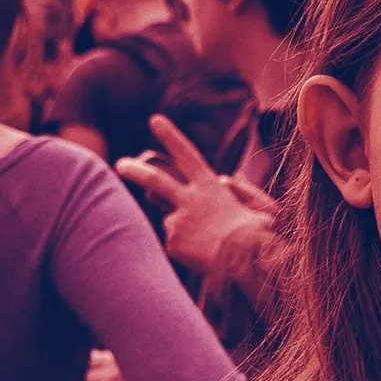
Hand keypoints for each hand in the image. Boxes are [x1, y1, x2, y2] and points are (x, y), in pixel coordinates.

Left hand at [119, 114, 277, 277]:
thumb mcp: (259, 206)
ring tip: (199, 237)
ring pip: (171, 221)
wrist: (248, 261)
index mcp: (211, 186)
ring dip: (178, 227)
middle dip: (136, 171)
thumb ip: (242, 190)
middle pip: (156, 180)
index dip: (171, 137)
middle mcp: (191, 199)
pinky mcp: (174, 241)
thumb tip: (226, 179)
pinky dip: (189, 250)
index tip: (155, 120)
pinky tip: (206, 255)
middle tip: (121, 164)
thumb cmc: (260, 235)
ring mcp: (180, 219)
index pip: (187, 155)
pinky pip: (178, 244)